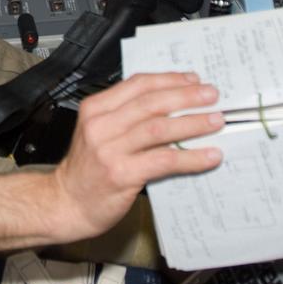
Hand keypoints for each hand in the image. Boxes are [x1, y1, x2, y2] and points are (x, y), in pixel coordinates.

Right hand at [51, 71, 223, 240]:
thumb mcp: (98, 132)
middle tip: (211, 95)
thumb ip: (126, 117)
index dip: (169, 79)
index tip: (192, 80)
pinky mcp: (122, 174)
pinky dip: (190, 157)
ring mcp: (110, 150)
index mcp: (95, 109)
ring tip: (215, 121)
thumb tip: (171, 105)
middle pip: (151, 102)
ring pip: (159, 128)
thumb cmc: (87, 170)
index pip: (138, 84)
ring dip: (193, 123)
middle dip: (186, 96)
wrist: (67, 204)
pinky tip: (208, 156)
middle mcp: (100, 125)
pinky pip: (164, 161)